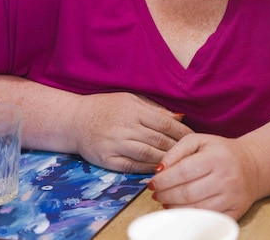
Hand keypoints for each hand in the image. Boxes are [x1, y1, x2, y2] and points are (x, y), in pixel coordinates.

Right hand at [65, 92, 192, 172]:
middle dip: (178, 148)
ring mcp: (115, 144)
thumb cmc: (106, 107)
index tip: (195, 138)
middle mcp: (125, 127)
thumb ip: (155, 109)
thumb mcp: (131, 100)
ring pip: (147, 155)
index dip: (182, 132)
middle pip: (159, 140)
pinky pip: (132, 166)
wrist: (74, 120)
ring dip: (166, 160)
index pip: (165, 123)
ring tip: (180, 164)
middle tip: (193, 154)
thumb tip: (180, 117)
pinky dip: (148, 169)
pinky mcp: (107, 159)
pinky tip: (159, 169)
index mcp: (134, 110)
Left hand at [148, 133, 258, 219]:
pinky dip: (190, 218)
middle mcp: (227, 178)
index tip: (153, 183)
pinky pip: (207, 219)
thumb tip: (159, 169)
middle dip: (166, 196)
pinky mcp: (235, 212)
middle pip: (187, 193)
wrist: (253, 165)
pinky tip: (182, 210)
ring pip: (196, 209)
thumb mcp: (200, 141)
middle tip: (157, 194)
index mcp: (217, 158)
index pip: (183, 171)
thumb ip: (177, 150)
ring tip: (166, 202)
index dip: (164, 180)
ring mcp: (232, 197)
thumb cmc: (222, 152)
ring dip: (175, 209)